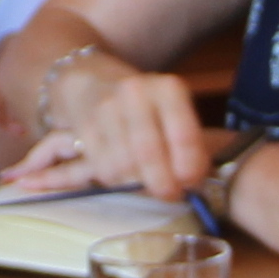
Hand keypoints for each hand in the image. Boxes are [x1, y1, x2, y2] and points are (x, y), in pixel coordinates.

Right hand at [12, 47, 218, 198]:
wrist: (94, 83)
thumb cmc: (145, 106)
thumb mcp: (174, 113)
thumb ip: (189, 146)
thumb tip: (193, 183)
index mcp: (167, 89)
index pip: (183, 134)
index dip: (189, 166)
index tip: (191, 185)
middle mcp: (135, 93)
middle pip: (150, 152)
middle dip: (163, 182)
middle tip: (170, 194)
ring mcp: (106, 109)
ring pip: (125, 165)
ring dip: (139, 183)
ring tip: (147, 181)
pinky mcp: (85, 128)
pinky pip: (104, 168)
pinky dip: (118, 180)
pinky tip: (126, 174)